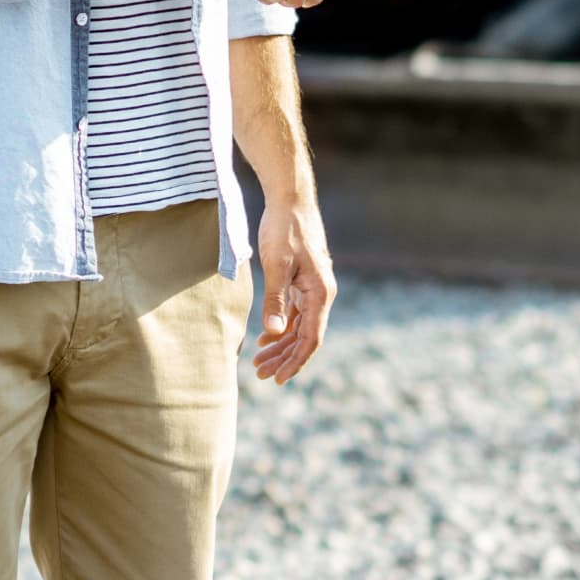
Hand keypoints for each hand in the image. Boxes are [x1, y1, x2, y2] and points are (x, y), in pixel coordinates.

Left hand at [251, 193, 333, 381]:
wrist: (289, 200)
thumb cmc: (284, 229)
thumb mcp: (276, 265)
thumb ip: (276, 300)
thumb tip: (275, 333)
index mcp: (321, 293)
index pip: (311, 338)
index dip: (295, 361)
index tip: (278, 378)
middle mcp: (321, 294)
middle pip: (304, 336)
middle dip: (284, 358)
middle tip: (260, 375)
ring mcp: (312, 288)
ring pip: (298, 326)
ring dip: (280, 345)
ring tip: (259, 362)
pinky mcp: (302, 281)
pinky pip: (294, 313)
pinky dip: (280, 327)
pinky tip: (265, 339)